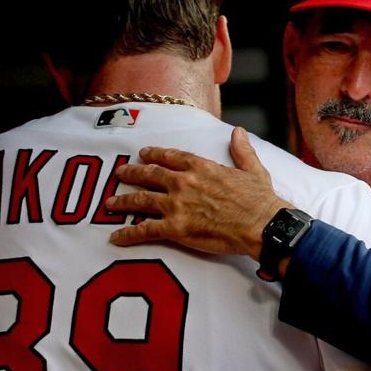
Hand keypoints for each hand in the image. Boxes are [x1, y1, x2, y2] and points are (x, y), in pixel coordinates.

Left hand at [106, 128, 292, 259]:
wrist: (261, 224)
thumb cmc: (259, 200)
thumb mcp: (253, 169)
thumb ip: (242, 150)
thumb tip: (238, 132)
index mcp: (201, 167)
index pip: (171, 157)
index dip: (155, 154)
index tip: (144, 153)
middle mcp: (183, 182)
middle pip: (150, 174)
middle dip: (132, 174)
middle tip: (119, 173)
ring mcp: (177, 205)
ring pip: (141, 200)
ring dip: (122, 202)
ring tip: (109, 204)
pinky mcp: (175, 228)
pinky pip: (144, 230)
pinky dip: (128, 235)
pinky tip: (115, 237)